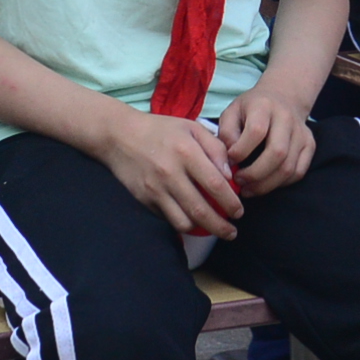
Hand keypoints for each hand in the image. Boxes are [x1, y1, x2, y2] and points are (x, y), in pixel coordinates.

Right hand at [102, 107, 241, 238]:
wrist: (120, 136)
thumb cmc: (161, 129)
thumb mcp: (192, 127)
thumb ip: (215, 148)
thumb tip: (230, 174)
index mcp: (187, 152)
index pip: (215, 185)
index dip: (231, 202)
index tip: (239, 211)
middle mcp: (171, 174)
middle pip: (201, 210)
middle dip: (220, 226)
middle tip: (232, 232)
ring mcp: (156, 190)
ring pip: (183, 222)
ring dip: (202, 229)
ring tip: (213, 228)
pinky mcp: (145, 200)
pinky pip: (168, 219)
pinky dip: (182, 223)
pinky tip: (191, 219)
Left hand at [218, 83, 317, 198]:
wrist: (282, 97)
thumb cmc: (251, 110)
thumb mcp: (232, 112)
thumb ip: (226, 133)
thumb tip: (228, 160)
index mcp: (264, 105)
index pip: (256, 131)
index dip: (241, 151)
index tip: (229, 161)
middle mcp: (286, 117)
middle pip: (277, 152)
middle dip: (255, 174)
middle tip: (239, 182)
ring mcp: (301, 132)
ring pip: (288, 167)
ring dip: (266, 184)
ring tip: (248, 188)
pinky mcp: (309, 145)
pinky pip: (298, 172)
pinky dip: (281, 183)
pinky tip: (265, 184)